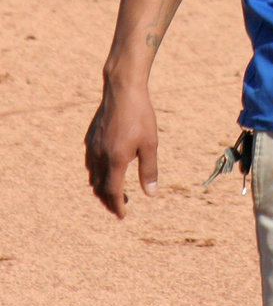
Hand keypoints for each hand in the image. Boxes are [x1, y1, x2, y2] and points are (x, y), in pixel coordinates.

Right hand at [84, 81, 158, 218]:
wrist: (122, 90)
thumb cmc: (140, 116)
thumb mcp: (150, 144)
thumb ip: (149, 170)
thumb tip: (151, 195)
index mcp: (115, 160)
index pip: (112, 192)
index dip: (117, 206)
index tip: (122, 215)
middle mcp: (100, 156)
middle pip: (99, 188)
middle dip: (108, 200)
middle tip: (119, 206)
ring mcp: (92, 147)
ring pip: (93, 176)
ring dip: (101, 188)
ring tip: (113, 191)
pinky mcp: (90, 137)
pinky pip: (90, 162)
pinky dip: (96, 173)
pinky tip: (105, 169)